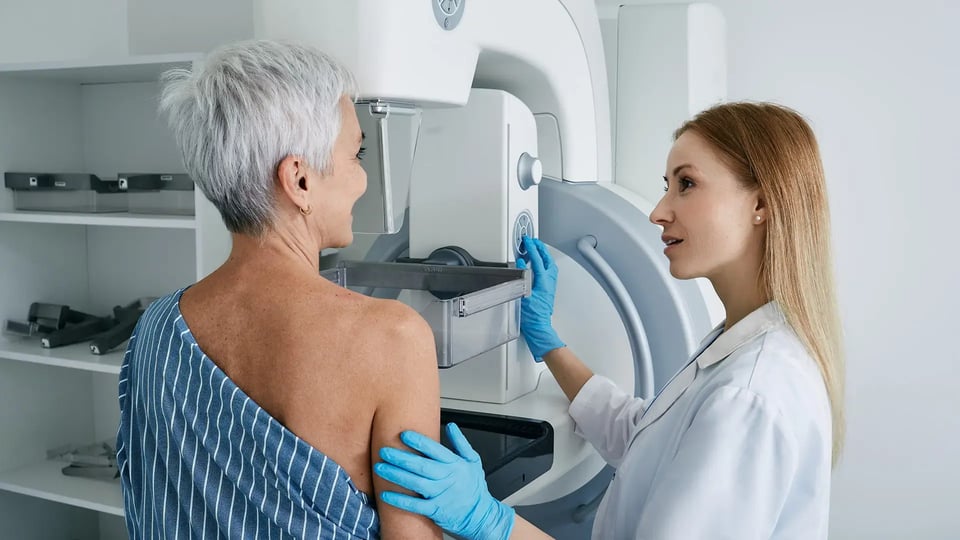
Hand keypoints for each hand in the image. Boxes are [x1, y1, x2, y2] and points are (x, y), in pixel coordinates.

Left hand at [375, 423, 514, 539]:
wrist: (480, 515)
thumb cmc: (475, 488)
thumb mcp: (473, 461)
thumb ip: (461, 443)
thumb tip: (451, 426)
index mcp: (455, 465)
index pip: (435, 450)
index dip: (419, 442)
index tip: (403, 434)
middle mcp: (447, 478)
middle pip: (421, 466)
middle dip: (400, 457)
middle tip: (384, 450)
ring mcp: (440, 495)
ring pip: (415, 483)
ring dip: (396, 475)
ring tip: (380, 468)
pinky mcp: (435, 510)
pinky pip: (415, 505)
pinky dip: (400, 500)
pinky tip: (386, 494)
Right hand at [515, 236, 564, 359]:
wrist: (538, 328)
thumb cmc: (532, 316)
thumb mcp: (523, 294)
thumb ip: (523, 277)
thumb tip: (522, 264)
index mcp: (543, 282)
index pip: (538, 260)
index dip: (532, 248)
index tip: (528, 241)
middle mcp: (549, 282)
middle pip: (547, 260)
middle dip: (541, 249)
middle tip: (534, 241)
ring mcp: (550, 286)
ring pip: (550, 265)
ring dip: (544, 256)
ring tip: (537, 249)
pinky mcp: (548, 290)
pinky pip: (549, 272)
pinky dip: (544, 264)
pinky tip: (539, 265)